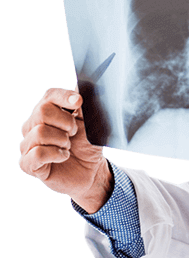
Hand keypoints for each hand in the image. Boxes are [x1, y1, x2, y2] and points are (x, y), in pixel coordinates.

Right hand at [19, 88, 112, 212]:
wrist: (91, 170)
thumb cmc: (87, 144)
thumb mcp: (90, 122)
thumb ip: (83, 105)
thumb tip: (80, 87)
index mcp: (48, 111)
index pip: (49, 95)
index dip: (63, 97)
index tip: (79, 102)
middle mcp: (33, 125)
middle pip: (41, 112)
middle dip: (65, 123)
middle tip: (74, 132)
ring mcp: (29, 144)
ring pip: (40, 133)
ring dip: (62, 140)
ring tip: (69, 146)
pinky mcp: (28, 164)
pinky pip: (37, 154)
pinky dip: (56, 154)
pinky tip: (63, 156)